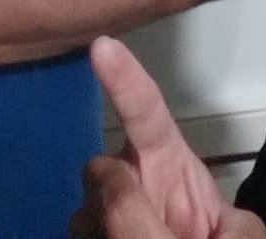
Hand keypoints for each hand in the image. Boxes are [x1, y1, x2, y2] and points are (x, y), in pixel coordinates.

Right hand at [71, 37, 265, 238]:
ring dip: (101, 230)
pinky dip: (95, 232)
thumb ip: (184, 218)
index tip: (101, 47)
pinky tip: (108, 236)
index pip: (148, 117)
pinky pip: (81, 228)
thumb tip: (110, 176)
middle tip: (132, 232)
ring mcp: (118, 218)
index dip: (126, 82)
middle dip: (105, 198)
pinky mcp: (102, 229)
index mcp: (177, 172)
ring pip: (84, 215)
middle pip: (101, 173)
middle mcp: (141, 188)